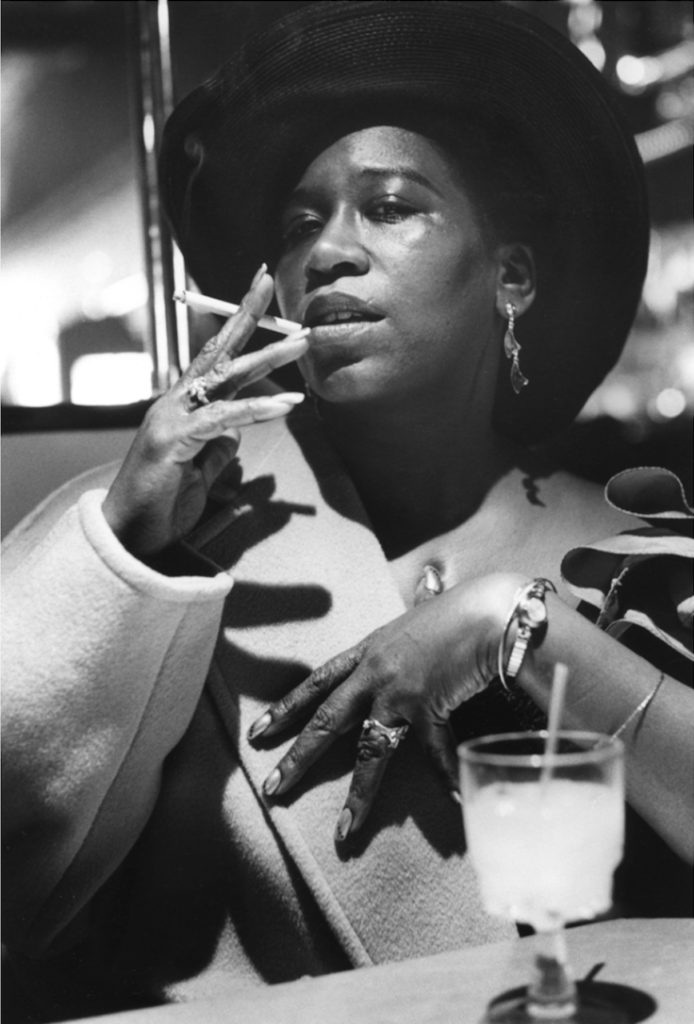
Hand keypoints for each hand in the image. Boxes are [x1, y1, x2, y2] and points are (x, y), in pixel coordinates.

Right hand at [103, 267, 308, 557]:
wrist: (130, 537)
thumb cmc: (164, 504)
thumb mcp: (202, 472)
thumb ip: (219, 449)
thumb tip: (238, 436)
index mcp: (184, 406)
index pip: (215, 356)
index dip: (238, 322)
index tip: (261, 290)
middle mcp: (176, 403)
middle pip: (218, 351)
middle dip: (249, 317)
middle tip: (274, 286)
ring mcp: (171, 418)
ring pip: (226, 378)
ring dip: (269, 359)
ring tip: (303, 344)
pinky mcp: (173, 440)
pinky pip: (224, 418)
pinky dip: (256, 409)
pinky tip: (286, 404)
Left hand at [249, 574, 521, 840]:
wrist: (485, 610)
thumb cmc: (456, 610)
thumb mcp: (420, 615)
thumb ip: (411, 620)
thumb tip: (420, 597)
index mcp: (366, 652)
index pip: (315, 682)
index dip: (285, 707)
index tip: (258, 732)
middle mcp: (373, 673)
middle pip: (326, 721)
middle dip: (298, 757)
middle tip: (272, 789)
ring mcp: (398, 692)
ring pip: (370, 750)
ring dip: (359, 794)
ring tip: (345, 829)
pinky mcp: (430, 707)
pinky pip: (435, 753)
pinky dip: (447, 778)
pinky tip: (453, 803)